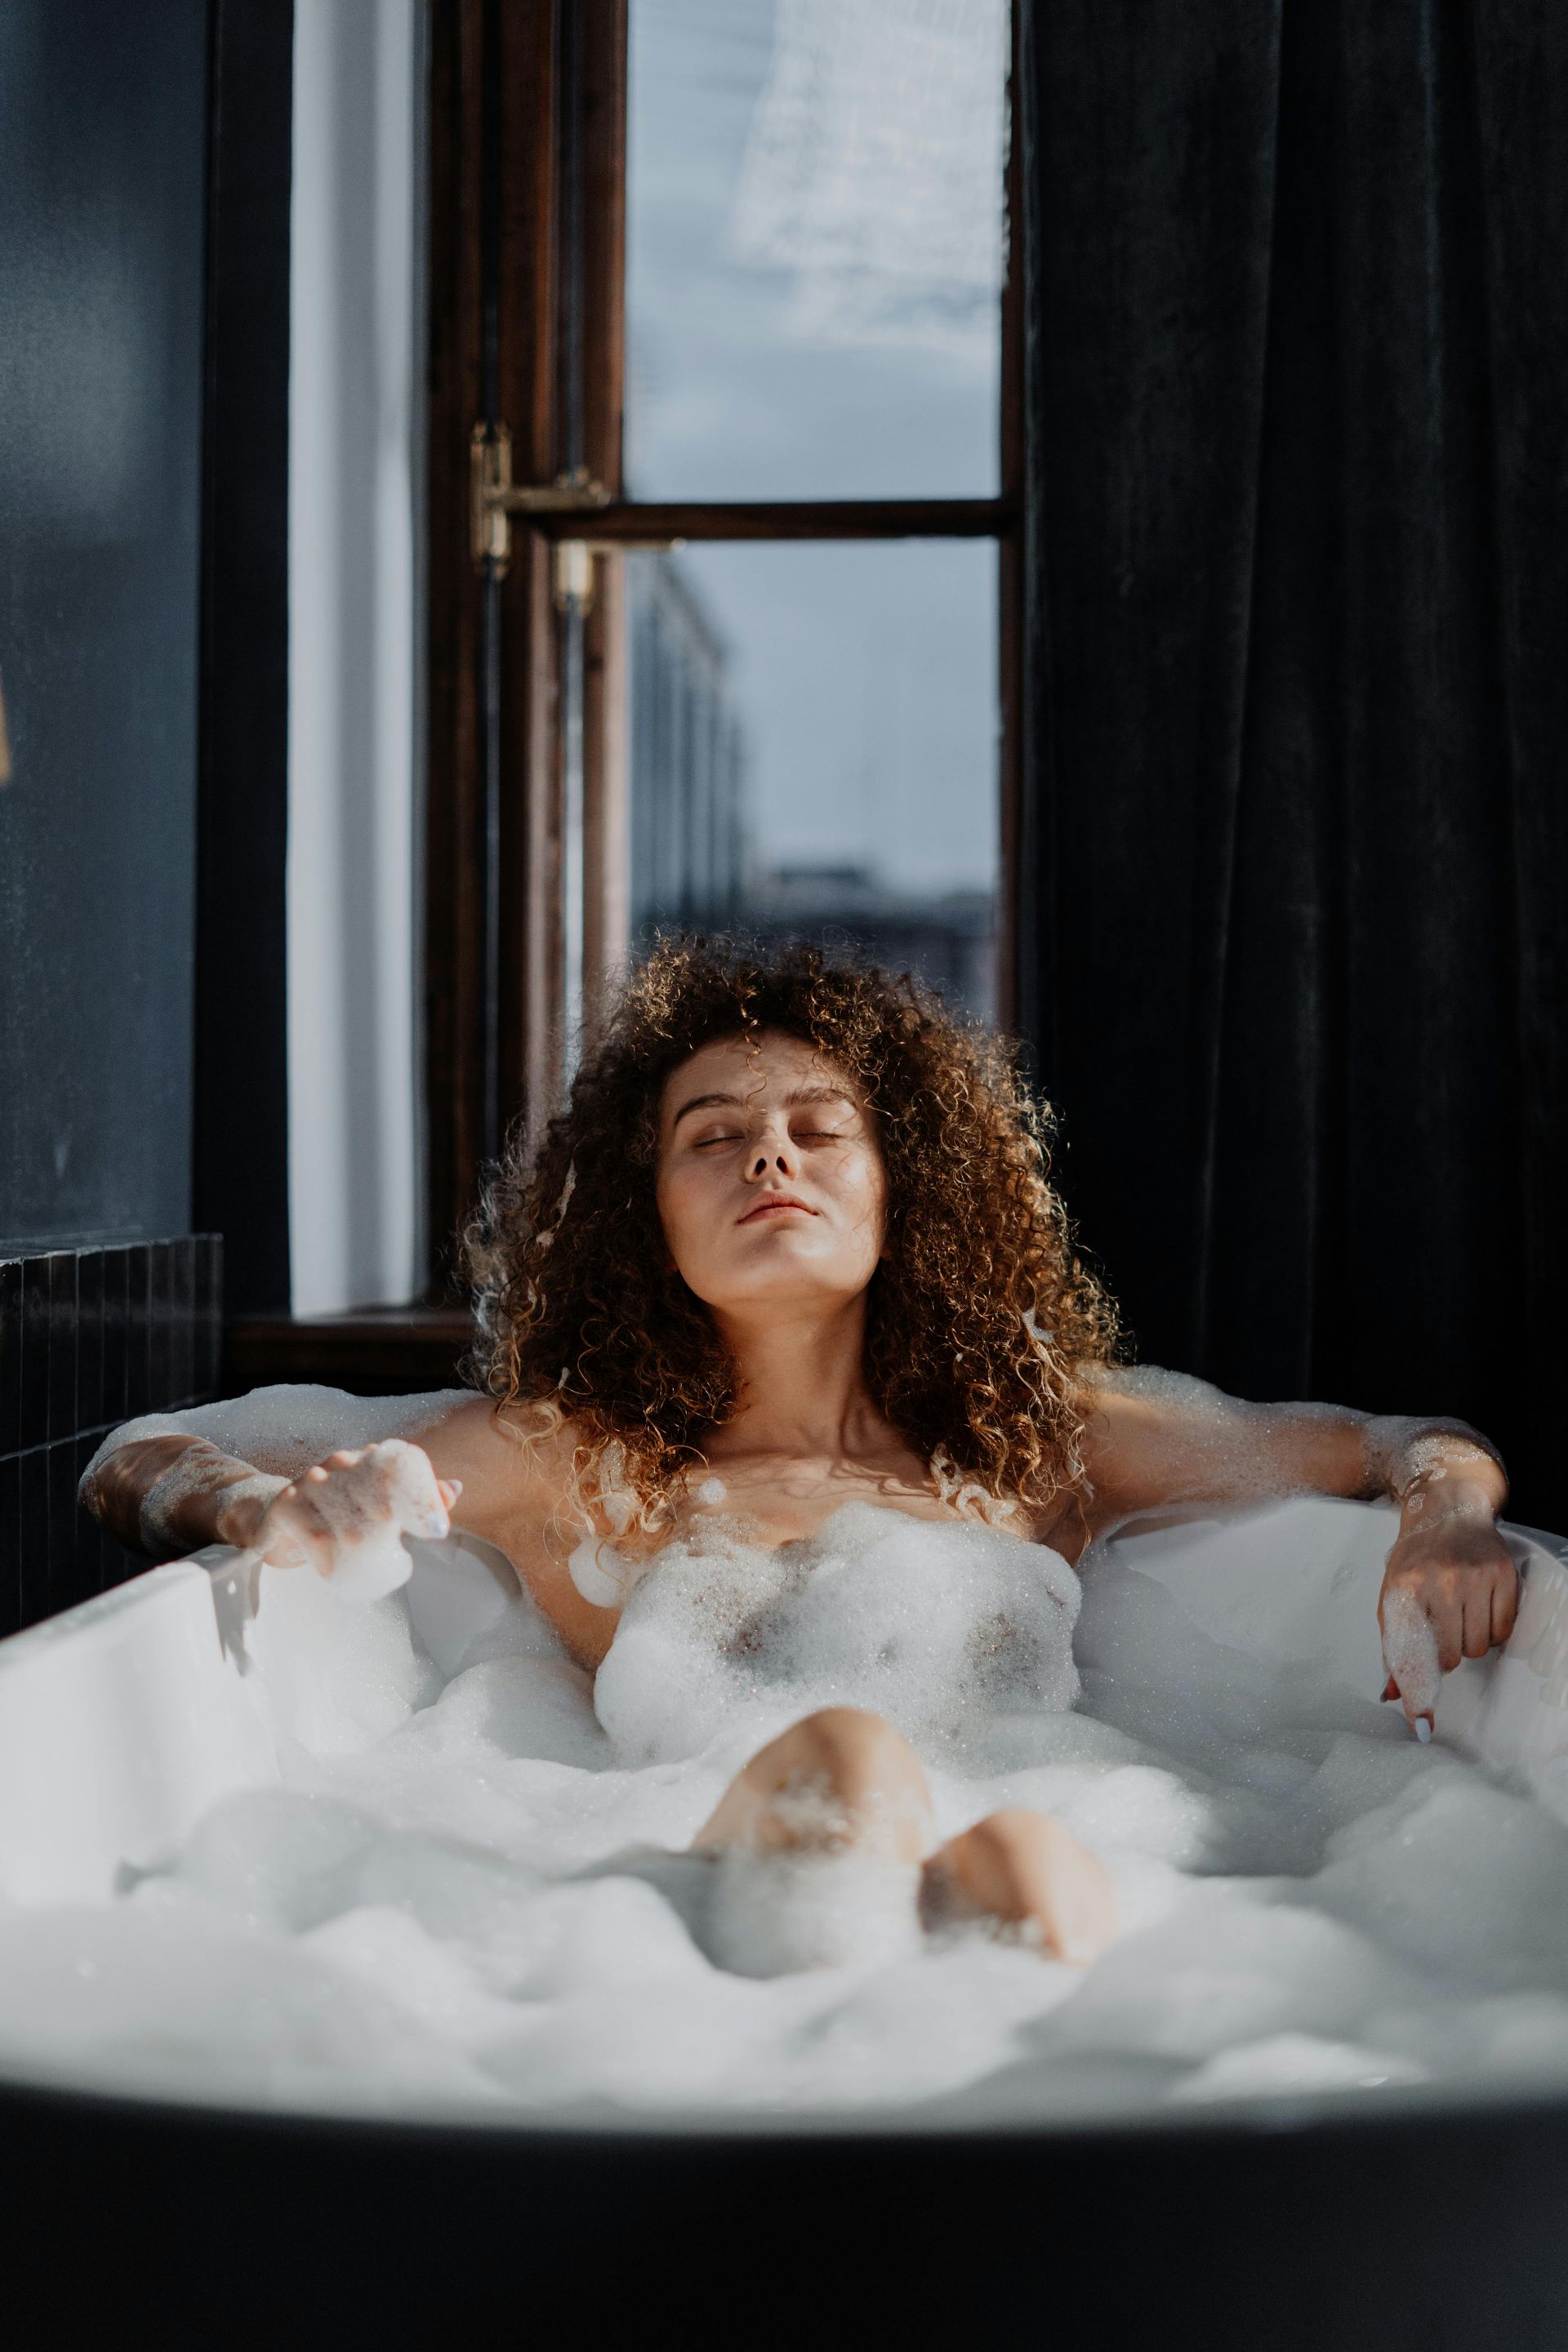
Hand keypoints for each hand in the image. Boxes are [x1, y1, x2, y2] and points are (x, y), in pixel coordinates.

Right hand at [220, 1441, 461, 1594]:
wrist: (282, 1517)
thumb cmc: (346, 1513)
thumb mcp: (388, 1506)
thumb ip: (423, 1499)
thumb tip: (453, 1489)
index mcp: (374, 1458)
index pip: (405, 1463)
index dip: (424, 1496)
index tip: (438, 1530)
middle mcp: (344, 1462)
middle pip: (380, 1505)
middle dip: (389, 1540)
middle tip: (391, 1561)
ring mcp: (313, 1482)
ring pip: (350, 1530)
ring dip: (359, 1559)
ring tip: (359, 1569)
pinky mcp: (287, 1506)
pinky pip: (316, 1539)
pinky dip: (328, 1562)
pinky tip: (332, 1570)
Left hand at [1377, 1495, 1517, 1735]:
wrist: (1446, 1509)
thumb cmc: (1414, 1559)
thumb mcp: (1392, 1596)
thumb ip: (1393, 1647)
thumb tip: (1391, 1696)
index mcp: (1402, 1589)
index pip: (1410, 1652)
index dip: (1416, 1692)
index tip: (1421, 1726)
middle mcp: (1438, 1582)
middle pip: (1451, 1657)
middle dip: (1446, 1653)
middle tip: (1440, 1627)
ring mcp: (1474, 1576)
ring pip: (1478, 1647)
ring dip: (1469, 1641)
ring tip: (1458, 1612)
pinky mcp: (1503, 1575)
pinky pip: (1503, 1631)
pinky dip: (1492, 1629)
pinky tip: (1479, 1607)